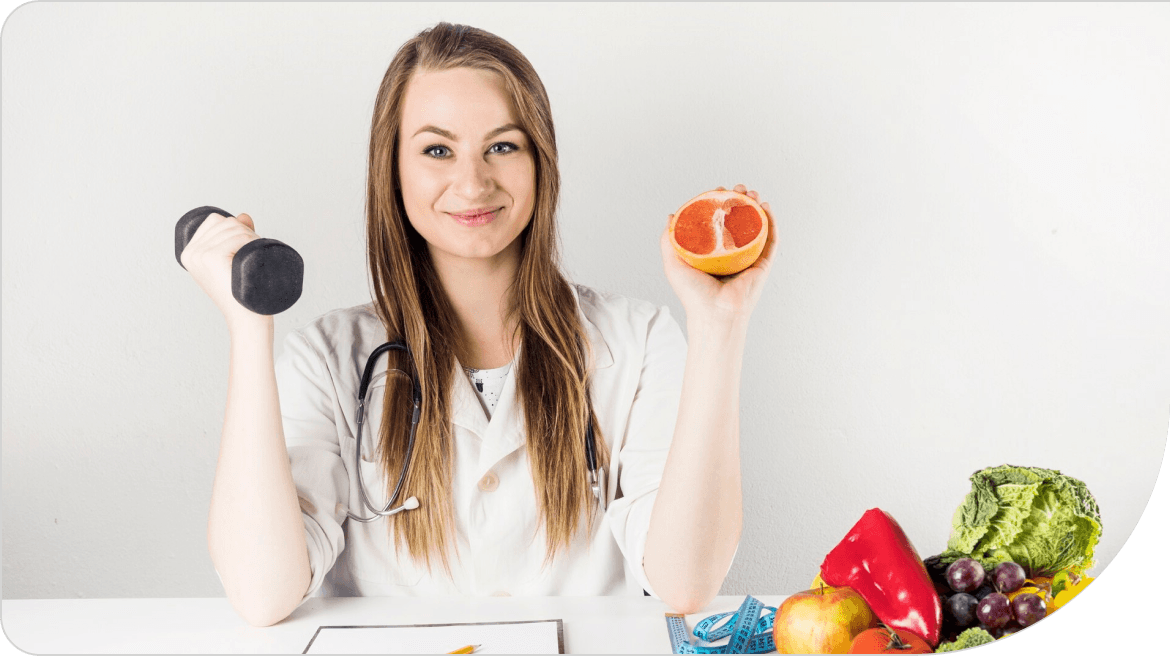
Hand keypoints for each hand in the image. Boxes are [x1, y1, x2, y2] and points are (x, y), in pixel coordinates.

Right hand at [179, 212, 270, 331]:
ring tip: (254, 259)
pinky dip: (251, 242)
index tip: (245, 246)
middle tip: (253, 255)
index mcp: (189, 253)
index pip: (215, 220)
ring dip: (251, 238)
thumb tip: (243, 215)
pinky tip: (252, 259)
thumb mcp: (234, 260)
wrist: (246, 318)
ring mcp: (199, 255)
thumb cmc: (242, 293)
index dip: (235, 227)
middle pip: (225, 221)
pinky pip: (239, 236)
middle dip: (245, 232)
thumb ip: (237, 236)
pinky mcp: (212, 257)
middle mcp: (190, 253)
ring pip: (233, 226)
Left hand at [659, 184, 777, 323]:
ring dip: (755, 206)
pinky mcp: (762, 264)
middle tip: (736, 188)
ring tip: (750, 192)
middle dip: (739, 201)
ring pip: (756, 226)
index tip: (717, 191)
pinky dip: (771, 221)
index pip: (718, 222)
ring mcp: (749, 258)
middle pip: (738, 221)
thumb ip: (669, 240)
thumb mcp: (673, 263)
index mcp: (713, 253)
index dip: (719, 204)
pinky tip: (765, 206)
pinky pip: (770, 239)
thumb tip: (671, 216)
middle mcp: (732, 254)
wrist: (714, 313)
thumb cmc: (692, 294)